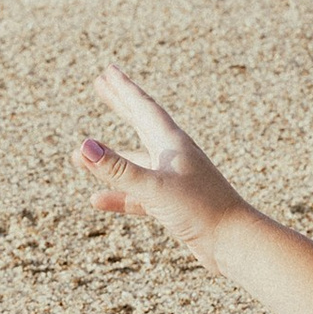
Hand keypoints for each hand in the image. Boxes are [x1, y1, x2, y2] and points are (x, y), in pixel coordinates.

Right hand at [75, 67, 247, 268]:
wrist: (233, 242)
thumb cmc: (201, 210)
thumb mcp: (154, 188)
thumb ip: (118, 169)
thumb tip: (83, 146)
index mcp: (173, 144)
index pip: (143, 108)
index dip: (123, 89)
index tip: (108, 71)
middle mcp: (173, 156)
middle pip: (141, 123)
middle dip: (120, 104)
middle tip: (101, 85)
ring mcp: (173, 180)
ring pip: (135, 162)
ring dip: (109, 159)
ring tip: (79, 158)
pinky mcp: (173, 204)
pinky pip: (138, 195)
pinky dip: (118, 195)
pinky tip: (97, 200)